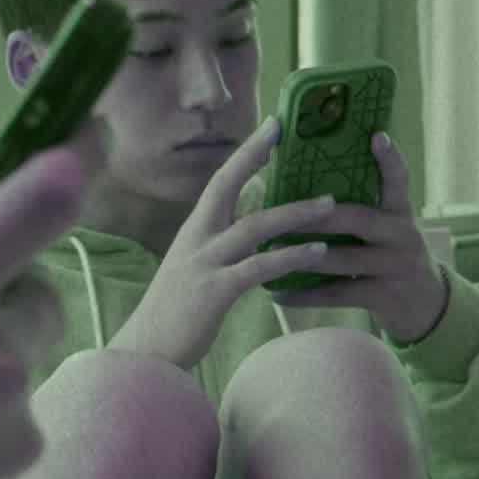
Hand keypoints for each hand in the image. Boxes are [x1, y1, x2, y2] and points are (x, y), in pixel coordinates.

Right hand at [108, 121, 370, 373]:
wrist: (147, 353)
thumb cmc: (176, 315)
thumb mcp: (197, 270)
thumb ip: (223, 247)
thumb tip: (255, 228)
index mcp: (193, 231)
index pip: (219, 180)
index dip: (246, 152)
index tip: (272, 125)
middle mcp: (195, 239)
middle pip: (226, 185)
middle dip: (256, 155)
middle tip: (288, 131)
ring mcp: (203, 263)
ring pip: (254, 227)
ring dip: (295, 213)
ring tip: (330, 204)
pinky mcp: (214, 292)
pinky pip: (259, 268)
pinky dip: (290, 257)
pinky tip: (317, 251)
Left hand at [258, 132, 448, 347]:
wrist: (425, 305)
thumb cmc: (390, 256)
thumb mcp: (386, 228)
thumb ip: (359, 207)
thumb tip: (304, 184)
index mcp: (400, 212)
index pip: (399, 180)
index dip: (390, 158)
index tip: (376, 135)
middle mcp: (402, 235)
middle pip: (357, 218)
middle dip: (315, 216)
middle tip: (281, 211)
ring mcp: (395, 266)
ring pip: (343, 258)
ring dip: (302, 255)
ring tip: (269, 250)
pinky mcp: (385, 296)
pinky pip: (338, 294)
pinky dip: (305, 295)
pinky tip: (278, 295)